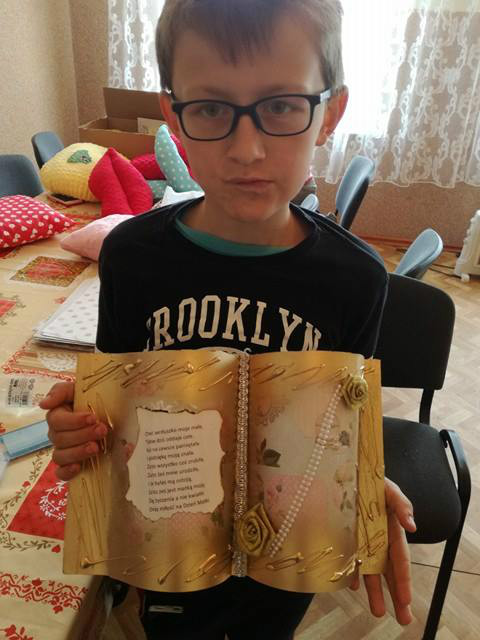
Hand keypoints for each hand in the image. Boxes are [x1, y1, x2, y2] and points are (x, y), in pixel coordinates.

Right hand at [40, 382, 107, 480]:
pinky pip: (61, 473)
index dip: (73, 421)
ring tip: (96, 448)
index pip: (56, 420)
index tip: (92, 417)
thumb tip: (44, 404)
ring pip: (60, 456)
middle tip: (102, 430)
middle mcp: (58, 434)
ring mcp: (65, 451)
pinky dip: (68, 471)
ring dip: (78, 452)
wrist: (116, 413)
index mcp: (59, 415)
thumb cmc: (95, 399)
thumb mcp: (79, 388)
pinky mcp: (73, 465)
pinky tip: (78, 467)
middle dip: (82, 434)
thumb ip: (61, 391)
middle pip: (59, 439)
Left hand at [350, 477, 415, 624]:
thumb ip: (402, 505)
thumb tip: (412, 526)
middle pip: (388, 571)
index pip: (400, 559)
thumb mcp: (389, 488)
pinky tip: (353, 586)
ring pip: (370, 570)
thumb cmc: (372, 480)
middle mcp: (378, 539)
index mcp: (391, 530)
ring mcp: (362, 541)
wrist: (347, 472)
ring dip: (374, 591)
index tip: (406, 599)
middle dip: (396, 595)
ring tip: (378, 612)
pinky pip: (349, 560)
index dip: (403, 579)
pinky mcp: (346, 538)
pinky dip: (351, 574)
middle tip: (402, 619)